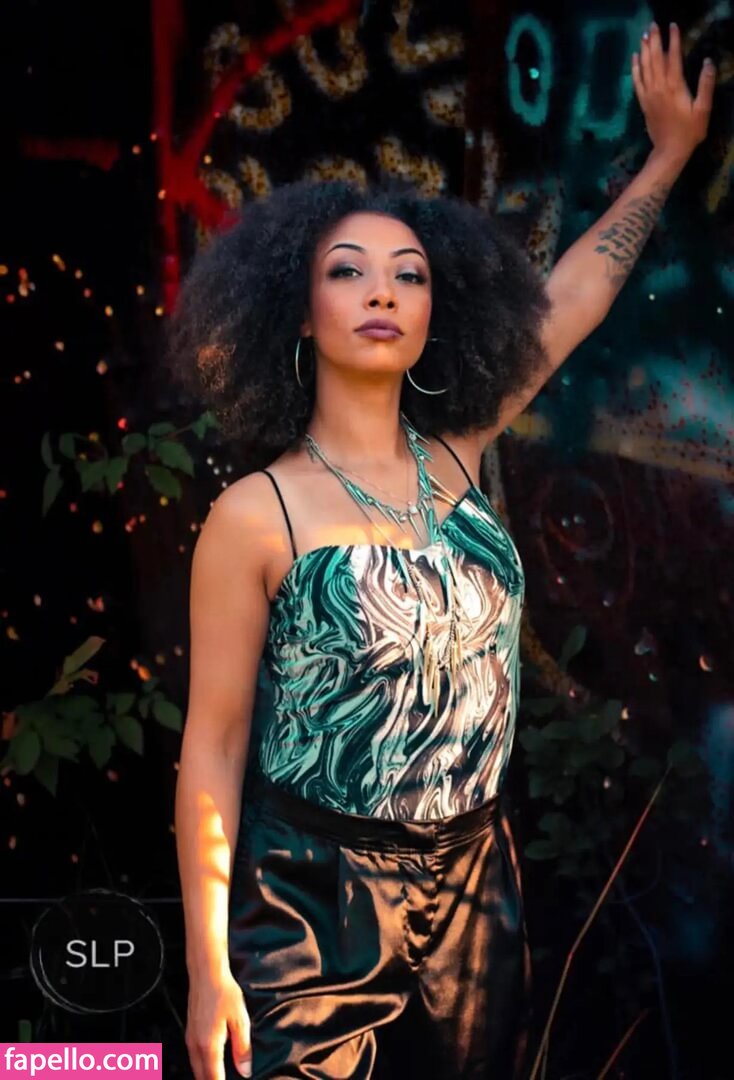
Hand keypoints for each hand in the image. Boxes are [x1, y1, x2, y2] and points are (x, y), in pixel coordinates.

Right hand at [185, 969, 251, 1079]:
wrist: (206, 974)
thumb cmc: (225, 994)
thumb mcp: (240, 1019)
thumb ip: (242, 1048)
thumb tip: (245, 1072)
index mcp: (209, 1046)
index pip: (213, 1078)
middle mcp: (195, 1046)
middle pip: (201, 1077)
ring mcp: (190, 1040)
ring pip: (195, 1069)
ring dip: (205, 1076)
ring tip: (219, 1076)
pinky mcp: (189, 1033)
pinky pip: (193, 1059)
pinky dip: (201, 1068)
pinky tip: (210, 1065)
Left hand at [632, 21, 715, 160]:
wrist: (669, 151)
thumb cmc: (689, 131)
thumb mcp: (703, 109)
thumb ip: (705, 85)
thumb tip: (708, 62)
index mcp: (675, 87)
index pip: (673, 57)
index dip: (673, 41)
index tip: (672, 26)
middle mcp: (659, 88)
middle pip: (655, 59)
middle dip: (654, 40)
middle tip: (653, 24)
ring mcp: (649, 95)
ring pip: (644, 68)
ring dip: (644, 50)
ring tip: (643, 35)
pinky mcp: (644, 103)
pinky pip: (637, 82)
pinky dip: (635, 68)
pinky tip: (634, 58)